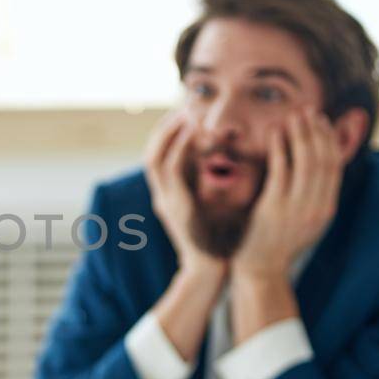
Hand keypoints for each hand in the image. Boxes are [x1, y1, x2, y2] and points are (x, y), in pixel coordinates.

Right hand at [142, 110, 225, 279]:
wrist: (213, 271)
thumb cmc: (222, 241)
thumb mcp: (218, 205)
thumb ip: (216, 183)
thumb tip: (227, 160)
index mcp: (170, 196)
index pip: (160, 156)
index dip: (169, 133)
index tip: (186, 114)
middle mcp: (162, 196)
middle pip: (151, 153)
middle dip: (164, 127)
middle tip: (183, 107)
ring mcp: (164, 201)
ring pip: (154, 157)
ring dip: (169, 132)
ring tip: (186, 113)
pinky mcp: (173, 207)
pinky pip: (170, 170)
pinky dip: (178, 147)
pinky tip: (192, 132)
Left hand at [233, 106, 341, 283]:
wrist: (261, 270)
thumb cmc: (278, 244)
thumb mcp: (304, 221)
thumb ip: (312, 197)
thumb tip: (314, 168)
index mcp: (326, 209)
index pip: (334, 166)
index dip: (330, 140)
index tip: (322, 121)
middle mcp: (317, 207)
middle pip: (323, 159)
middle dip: (317, 131)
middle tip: (308, 110)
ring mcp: (297, 207)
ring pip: (305, 161)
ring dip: (300, 133)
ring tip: (293, 115)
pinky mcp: (274, 208)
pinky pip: (280, 169)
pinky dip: (280, 147)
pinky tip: (275, 132)